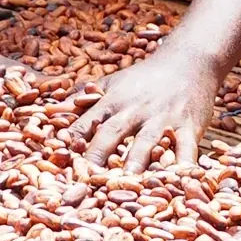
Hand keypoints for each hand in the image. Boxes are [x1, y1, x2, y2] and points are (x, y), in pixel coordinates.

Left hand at [71, 52, 220, 171]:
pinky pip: (186, 148)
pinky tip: (181, 179)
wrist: (190, 61)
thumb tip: (51, 109)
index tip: (59, 158)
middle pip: (113, 132)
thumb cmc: (147, 76)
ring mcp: (163, 118)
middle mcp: (135, 110)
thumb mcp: (114, 81)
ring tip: (129, 180)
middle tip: (87, 177)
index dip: (74, 139)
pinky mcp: (189, 126)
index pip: (87, 121)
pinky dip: (184, 164)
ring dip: (137, 160)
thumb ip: (84, 96)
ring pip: (148, 141)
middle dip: (99, 153)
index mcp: (113, 101)